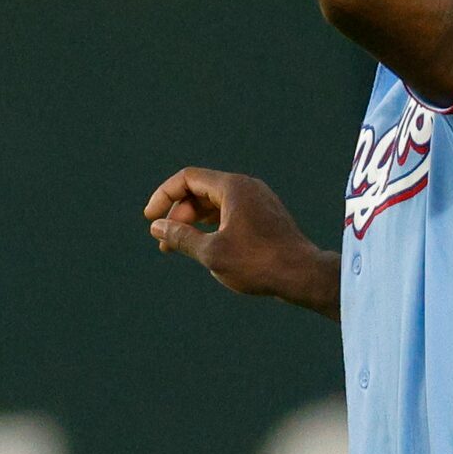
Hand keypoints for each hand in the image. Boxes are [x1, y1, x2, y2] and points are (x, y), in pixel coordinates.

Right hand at [143, 167, 338, 316]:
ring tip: (178, 247)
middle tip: (164, 244)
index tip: (150, 219)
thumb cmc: (258, 263)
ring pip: (215, 203)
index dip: (164, 196)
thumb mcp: (211, 252)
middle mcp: (246, 187)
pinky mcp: (265, 216)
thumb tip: (157, 227)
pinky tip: (205, 247)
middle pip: (201, 190)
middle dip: (178, 214)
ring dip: (194, 222)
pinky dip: (212, 226)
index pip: (188, 179)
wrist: (303, 274)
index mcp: (233, 187)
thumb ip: (181, 237)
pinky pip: (230, 213)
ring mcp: (258, 200)